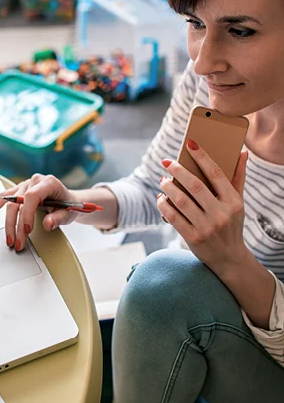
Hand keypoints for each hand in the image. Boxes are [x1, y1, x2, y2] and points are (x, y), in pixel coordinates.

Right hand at [0, 174, 78, 251]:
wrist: (68, 200)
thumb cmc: (68, 205)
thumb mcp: (68, 213)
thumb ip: (58, 218)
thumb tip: (47, 224)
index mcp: (48, 183)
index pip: (32, 196)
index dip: (27, 214)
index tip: (27, 230)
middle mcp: (35, 181)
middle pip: (19, 203)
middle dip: (17, 226)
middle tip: (19, 243)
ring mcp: (26, 185)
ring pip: (10, 203)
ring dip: (9, 223)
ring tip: (9, 239)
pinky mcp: (19, 190)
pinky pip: (5, 197)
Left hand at [157, 140, 248, 275]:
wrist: (228, 258)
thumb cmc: (231, 224)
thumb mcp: (238, 203)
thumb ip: (237, 178)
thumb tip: (242, 152)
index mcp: (233, 202)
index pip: (217, 173)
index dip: (202, 157)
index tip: (189, 143)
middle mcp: (221, 214)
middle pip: (195, 186)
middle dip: (178, 171)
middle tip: (166, 162)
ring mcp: (206, 227)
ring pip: (181, 201)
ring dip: (168, 188)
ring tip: (162, 180)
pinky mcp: (193, 237)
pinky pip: (173, 216)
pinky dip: (164, 205)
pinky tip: (160, 198)